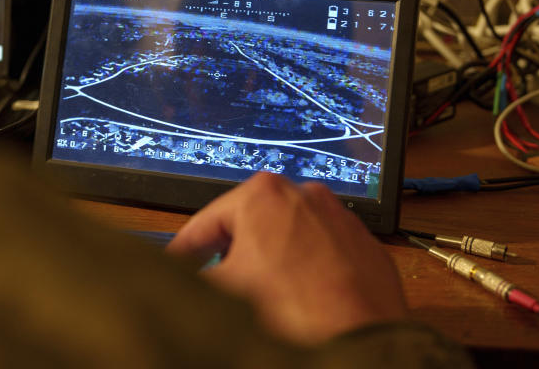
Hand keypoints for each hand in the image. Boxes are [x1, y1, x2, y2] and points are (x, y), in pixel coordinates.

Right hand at [167, 173, 406, 344]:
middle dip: (231, 256)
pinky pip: (322, 254)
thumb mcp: (219, 293)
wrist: (358, 346)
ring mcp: (338, 218)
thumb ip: (189, 278)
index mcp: (263, 194)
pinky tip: (297, 301)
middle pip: (248, 226)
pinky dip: (306, 272)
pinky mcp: (363, 246)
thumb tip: (176, 278)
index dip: (184, 251)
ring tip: (261, 298)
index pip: (205, 222)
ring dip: (269, 263)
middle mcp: (305, 195)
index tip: (175, 267)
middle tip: (218, 285)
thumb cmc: (295, 314)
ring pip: (287, 239)